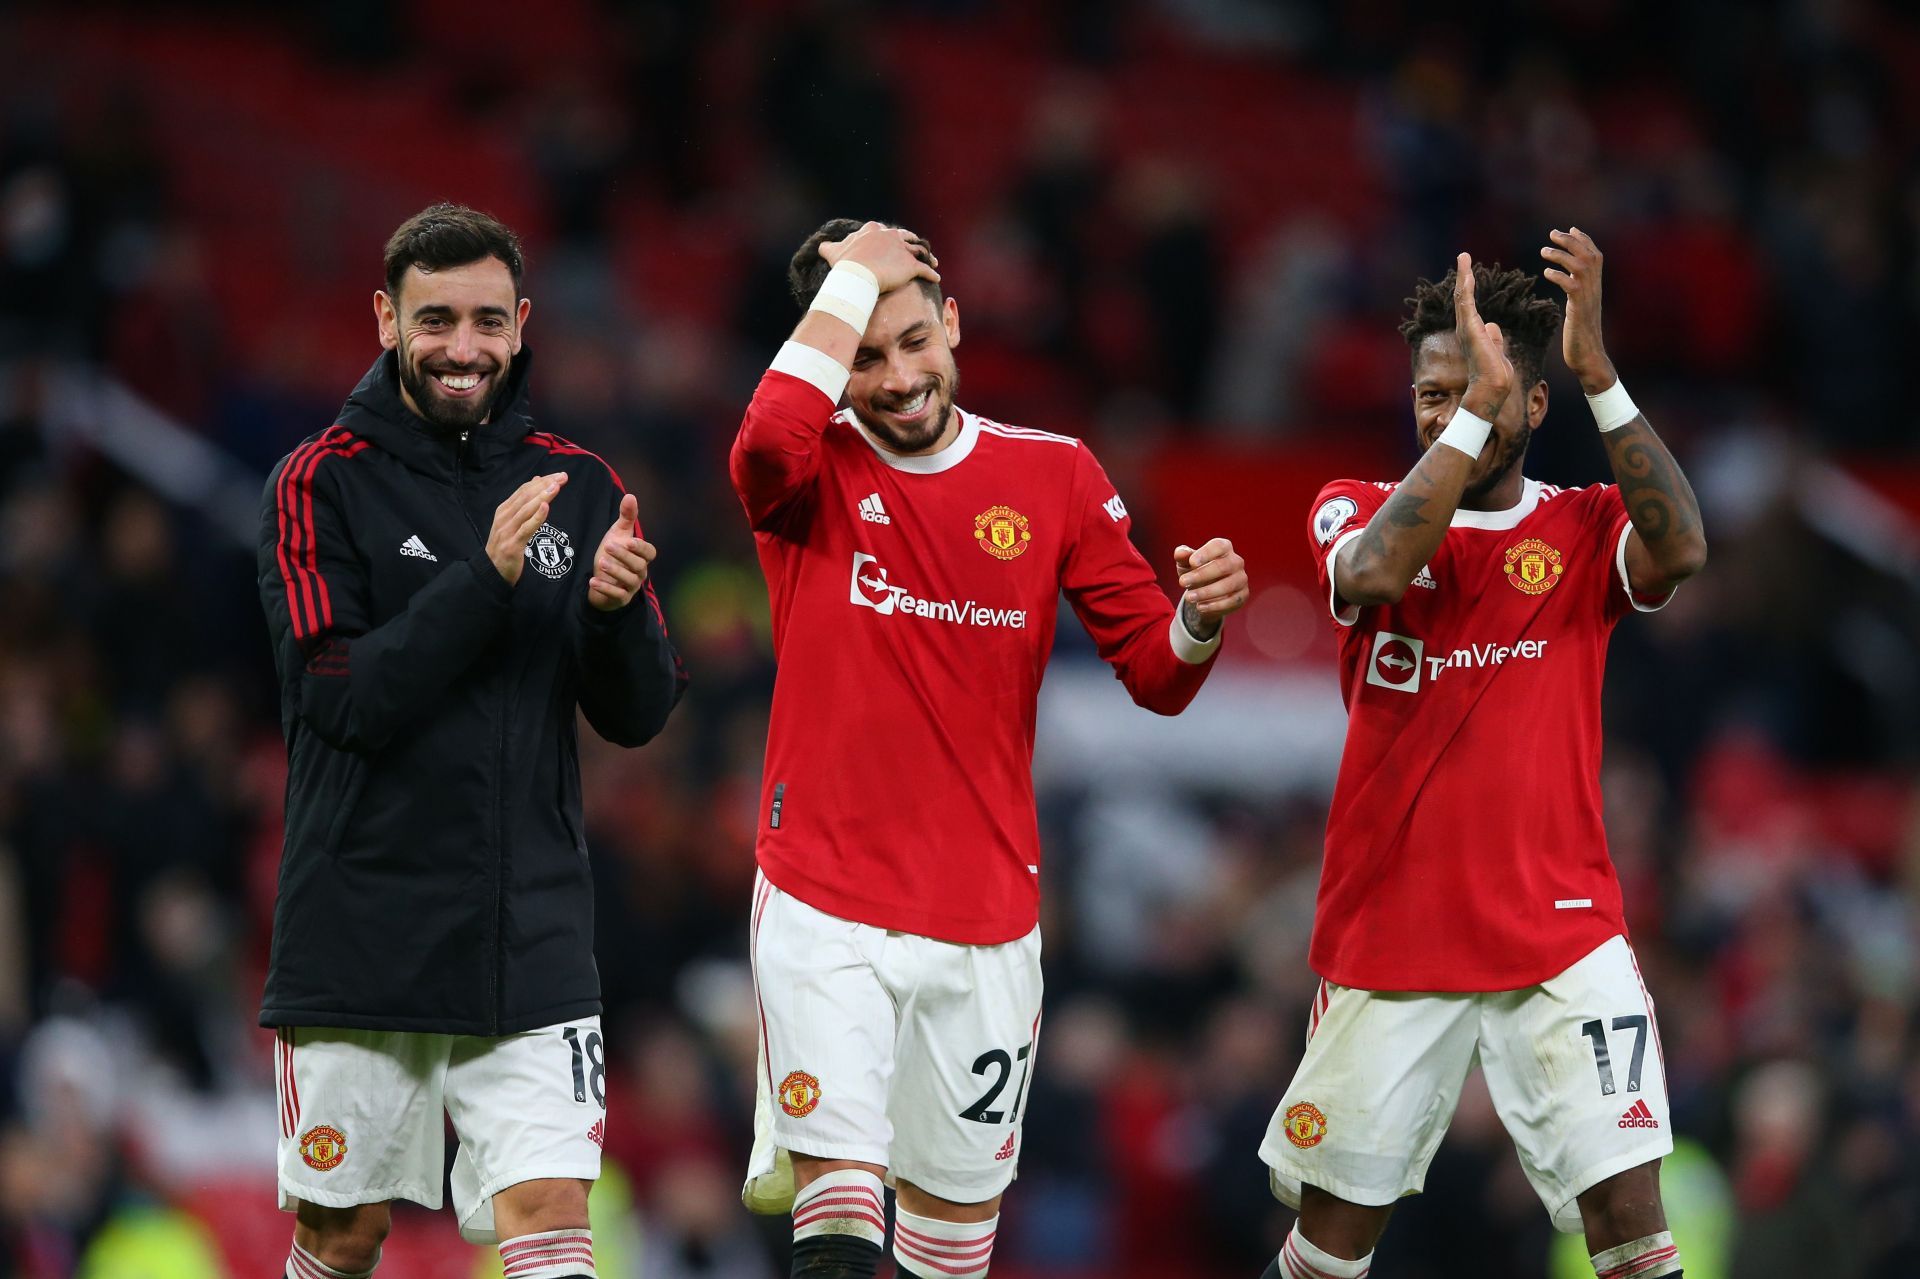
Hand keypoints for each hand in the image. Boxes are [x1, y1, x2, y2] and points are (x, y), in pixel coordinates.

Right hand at [487, 472, 566, 585]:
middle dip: (545, 485)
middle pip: (526, 496)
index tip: (558, 475)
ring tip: (556, 486)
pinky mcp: (513, 545)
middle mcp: (504, 518)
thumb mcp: (512, 522)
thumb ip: (523, 503)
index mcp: (504, 510)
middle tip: (562, 477)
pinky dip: (536, 517)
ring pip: (526, 509)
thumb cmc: (505, 546)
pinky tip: (545, 507)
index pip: (524, 490)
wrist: (491, 571)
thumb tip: (537, 480)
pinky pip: (526, 529)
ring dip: (542, 496)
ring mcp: (507, 531)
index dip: (541, 481)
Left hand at [587, 493, 656, 611]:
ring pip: (629, 580)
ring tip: (601, 563)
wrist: (601, 580)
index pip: (649, 553)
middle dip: (624, 557)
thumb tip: (631, 495)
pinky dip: (605, 589)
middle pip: (638, 566)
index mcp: (642, 557)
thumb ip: (626, 517)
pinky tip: (593, 581)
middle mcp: (640, 573)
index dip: (640, 548)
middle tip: (609, 547)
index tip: (629, 541)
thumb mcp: (618, 534)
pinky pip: (617, 595)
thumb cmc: (613, 555)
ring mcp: (631, 587)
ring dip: (615, 571)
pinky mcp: (620, 599)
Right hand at [820, 221, 941, 294]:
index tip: (893, 240)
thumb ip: (829, 247)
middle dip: (911, 241)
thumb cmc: (845, 263)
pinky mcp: (911, 266)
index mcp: (874, 230)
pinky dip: (931, 274)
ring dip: (927, 256)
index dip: (890, 236)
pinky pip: (925, 270)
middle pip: (905, 236)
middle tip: (915, 247)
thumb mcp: (833, 252)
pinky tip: (936, 278)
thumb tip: (822, 246)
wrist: (857, 274)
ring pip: (919, 250)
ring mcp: (902, 250)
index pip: (884, 230)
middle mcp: (891, 236)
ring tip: (933, 262)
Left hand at [1175, 538, 1247, 638]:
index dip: (1206, 553)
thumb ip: (1182, 556)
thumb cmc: (1196, 571)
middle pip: (1223, 566)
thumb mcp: (1186, 563)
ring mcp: (1241, 578)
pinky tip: (1200, 607)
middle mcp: (1236, 561)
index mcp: (1224, 547)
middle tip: (1182, 582)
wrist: (1206, 592)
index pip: (1218, 546)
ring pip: (1228, 585)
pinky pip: (1232, 600)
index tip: (1191, 562)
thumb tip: (1180, 553)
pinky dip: (1215, 605)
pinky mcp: (1243, 595)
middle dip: (1201, 575)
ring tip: (1189, 597)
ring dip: (1206, 592)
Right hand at [1453, 251, 1513, 418]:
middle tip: (1463, 258)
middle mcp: (1465, 328)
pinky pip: (1466, 300)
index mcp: (1473, 333)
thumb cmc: (1495, 375)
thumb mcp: (1497, 351)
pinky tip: (1467, 270)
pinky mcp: (1469, 326)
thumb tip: (1493, 326)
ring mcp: (1466, 326)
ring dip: (1463, 275)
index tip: (1469, 274)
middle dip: (1463, 277)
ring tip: (1463, 257)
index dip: (1469, 289)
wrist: (1492, 386)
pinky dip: (1465, 283)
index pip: (1469, 307)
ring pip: (1463, 295)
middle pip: (1463, 297)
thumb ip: (1494, 338)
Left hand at [1540, 227, 1615, 392]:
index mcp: (1595, 287)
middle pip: (1589, 255)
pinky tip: (1546, 273)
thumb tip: (1570, 282)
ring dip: (1562, 254)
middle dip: (1571, 240)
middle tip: (1552, 233)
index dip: (1584, 240)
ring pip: (1581, 265)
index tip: (1571, 228)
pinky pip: (1571, 285)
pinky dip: (1558, 276)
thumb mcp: (1579, 308)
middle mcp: (1595, 288)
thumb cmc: (1581, 336)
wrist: (1589, 357)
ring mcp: (1588, 298)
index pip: (1595, 255)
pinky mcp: (1579, 309)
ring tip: (1543, 251)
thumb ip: (1577, 292)